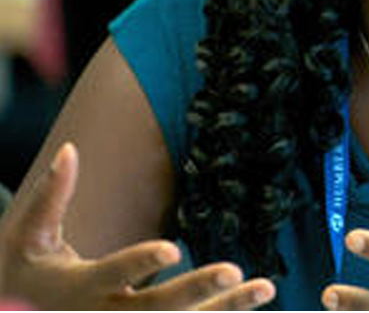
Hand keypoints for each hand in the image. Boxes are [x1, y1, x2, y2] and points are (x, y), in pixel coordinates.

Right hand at [0, 142, 275, 309]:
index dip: (139, 263)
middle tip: (233, 271)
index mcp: (75, 289)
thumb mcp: (26, 235)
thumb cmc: (25, 270)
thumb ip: (50, 195)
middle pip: (155, 311)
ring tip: (266, 286)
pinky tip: (256, 303)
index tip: (172, 246)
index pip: (110, 276)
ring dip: (225, 310)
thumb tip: (70, 149)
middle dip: (195, 292)